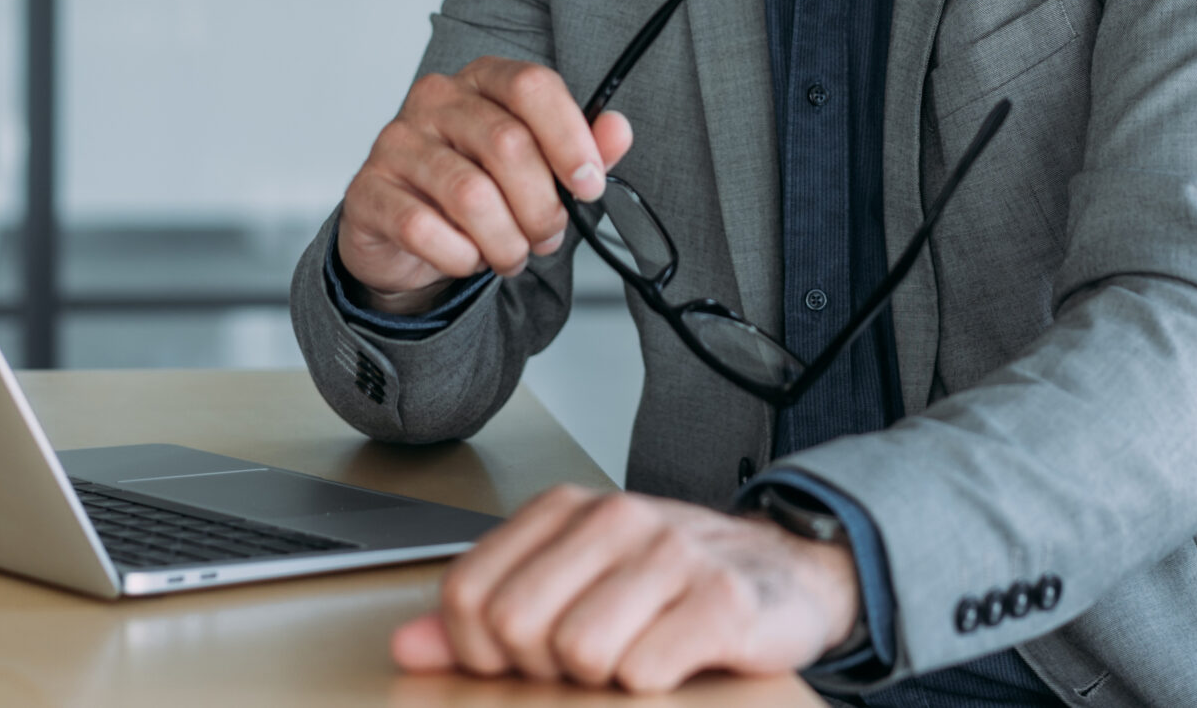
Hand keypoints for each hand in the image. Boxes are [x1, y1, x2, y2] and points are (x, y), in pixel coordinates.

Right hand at [337, 57, 634, 307]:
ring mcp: (395, 142)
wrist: (405, 233)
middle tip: (547, 236)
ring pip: (471, 195)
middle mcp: (436, 100)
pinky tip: (467, 257)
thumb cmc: (478, 188)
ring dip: (505, 241)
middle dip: (542, 207)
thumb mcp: (539, 168)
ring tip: (510, 254)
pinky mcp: (368, 190)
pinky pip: (423, 229)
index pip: (533, 86)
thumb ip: (582, 148)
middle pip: (508, 145)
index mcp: (482, 80)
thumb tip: (618, 130)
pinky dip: (460, 256)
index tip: (589, 185)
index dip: (570, 137)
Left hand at [391, 486, 861, 690]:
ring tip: (631, 658)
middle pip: (518, 625)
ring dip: (601, 679)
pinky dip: (651, 685)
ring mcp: (671, 553)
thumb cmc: (673, 581)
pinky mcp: (720, 599)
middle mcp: (615, 518)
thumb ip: (488, 613)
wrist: (787, 573)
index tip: (518, 659)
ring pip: (579, 652)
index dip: (480, 648)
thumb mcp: (573, 584)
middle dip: (543, 667)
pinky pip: (644, 672)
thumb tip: (409, 646)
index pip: (469, 592)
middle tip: (584, 663)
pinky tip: (673, 661)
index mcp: (567, 510)